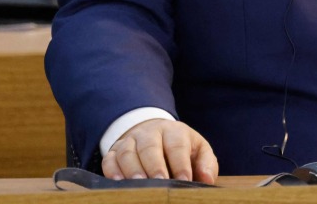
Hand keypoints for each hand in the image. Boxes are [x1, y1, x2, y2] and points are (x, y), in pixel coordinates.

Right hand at [102, 119, 217, 182]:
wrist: (155, 133)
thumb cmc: (181, 148)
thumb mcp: (198, 150)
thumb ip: (206, 164)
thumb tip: (207, 180)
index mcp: (174, 131)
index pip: (177, 145)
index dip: (180, 163)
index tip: (185, 180)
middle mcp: (150, 132)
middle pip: (150, 147)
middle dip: (154, 166)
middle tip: (160, 183)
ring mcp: (130, 141)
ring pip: (128, 152)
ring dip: (132, 169)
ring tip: (139, 185)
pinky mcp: (114, 151)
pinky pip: (109, 159)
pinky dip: (112, 170)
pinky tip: (118, 183)